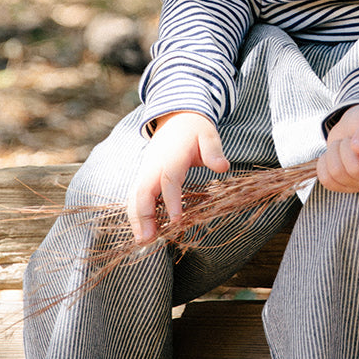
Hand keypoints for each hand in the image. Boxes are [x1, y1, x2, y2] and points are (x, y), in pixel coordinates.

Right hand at [129, 111, 229, 245]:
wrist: (176, 118)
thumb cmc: (195, 129)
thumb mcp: (208, 134)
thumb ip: (213, 150)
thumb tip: (222, 166)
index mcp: (171, 156)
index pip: (168, 179)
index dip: (171, 200)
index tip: (176, 221)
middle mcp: (153, 165)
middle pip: (142, 191)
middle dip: (143, 216)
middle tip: (148, 239)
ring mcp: (145, 170)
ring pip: (135, 196)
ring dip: (136, 218)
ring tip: (143, 241)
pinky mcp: (143, 176)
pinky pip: (136, 196)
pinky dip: (136, 214)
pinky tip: (143, 231)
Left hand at [316, 104, 358, 192]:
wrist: (355, 126)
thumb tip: (358, 147)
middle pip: (354, 170)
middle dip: (345, 147)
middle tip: (349, 138)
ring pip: (337, 174)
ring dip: (333, 152)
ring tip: (342, 144)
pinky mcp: (343, 186)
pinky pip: (326, 180)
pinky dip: (324, 163)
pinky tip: (332, 155)